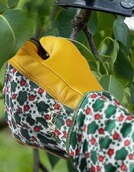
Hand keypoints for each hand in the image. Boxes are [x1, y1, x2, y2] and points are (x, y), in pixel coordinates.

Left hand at [3, 36, 101, 156]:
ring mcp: (12, 113)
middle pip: (23, 74)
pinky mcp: (20, 130)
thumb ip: (50, 41)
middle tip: (60, 79)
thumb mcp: (67, 50)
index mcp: (17, 67)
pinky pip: (27, 114)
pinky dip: (39, 110)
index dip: (44, 53)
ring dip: (38, 91)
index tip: (58, 62)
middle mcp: (8, 90)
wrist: (86, 117)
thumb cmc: (76, 80)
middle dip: (39, 72)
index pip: (26, 50)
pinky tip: (54, 110)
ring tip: (59, 95)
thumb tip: (42, 45)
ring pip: (25, 94)